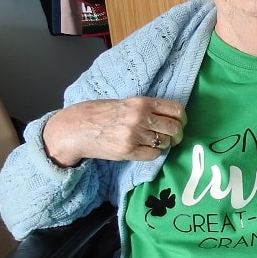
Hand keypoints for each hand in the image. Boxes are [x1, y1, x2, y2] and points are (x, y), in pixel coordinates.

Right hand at [43, 97, 186, 167]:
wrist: (75, 128)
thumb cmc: (98, 114)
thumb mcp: (124, 103)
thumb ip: (145, 108)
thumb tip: (168, 117)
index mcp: (141, 102)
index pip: (176, 109)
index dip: (182, 119)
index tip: (180, 123)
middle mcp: (140, 117)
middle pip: (174, 128)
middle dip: (177, 135)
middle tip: (172, 138)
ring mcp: (134, 135)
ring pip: (164, 142)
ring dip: (163, 144)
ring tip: (153, 142)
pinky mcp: (128, 151)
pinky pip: (153, 155)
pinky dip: (152, 153)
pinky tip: (144, 149)